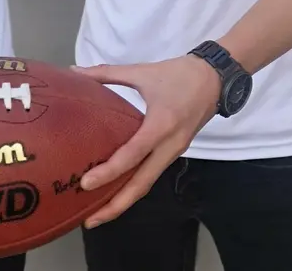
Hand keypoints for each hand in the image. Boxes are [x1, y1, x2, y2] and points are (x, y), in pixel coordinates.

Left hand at [73, 56, 220, 226]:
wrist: (216, 78)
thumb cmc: (179, 74)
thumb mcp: (142, 71)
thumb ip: (106, 73)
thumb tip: (74, 73)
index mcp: (161, 124)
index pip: (132, 155)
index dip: (109, 172)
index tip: (86, 184)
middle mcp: (169, 145)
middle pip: (142, 184)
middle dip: (116, 206)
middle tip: (90, 220)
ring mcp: (174, 152)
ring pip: (148, 183)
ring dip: (125, 200)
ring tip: (99, 213)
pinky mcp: (175, 152)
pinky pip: (153, 174)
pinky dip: (134, 187)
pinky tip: (117, 191)